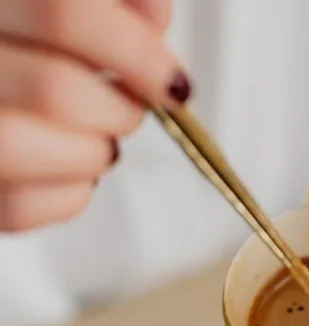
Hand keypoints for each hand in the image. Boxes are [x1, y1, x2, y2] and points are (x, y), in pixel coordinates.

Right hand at [0, 0, 187, 231]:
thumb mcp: (84, 7)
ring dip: (94, 151)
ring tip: (100, 135)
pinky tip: (73, 165)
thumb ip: (119, 4)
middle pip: (52, 89)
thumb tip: (156, 14)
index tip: (176, 83)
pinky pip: (19, 207)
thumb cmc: (50, 46)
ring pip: (23, 146)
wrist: (14, 78)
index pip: (60, 13)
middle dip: (122, 111)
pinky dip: (71, 193)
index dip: (135, 51)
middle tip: (136, 109)